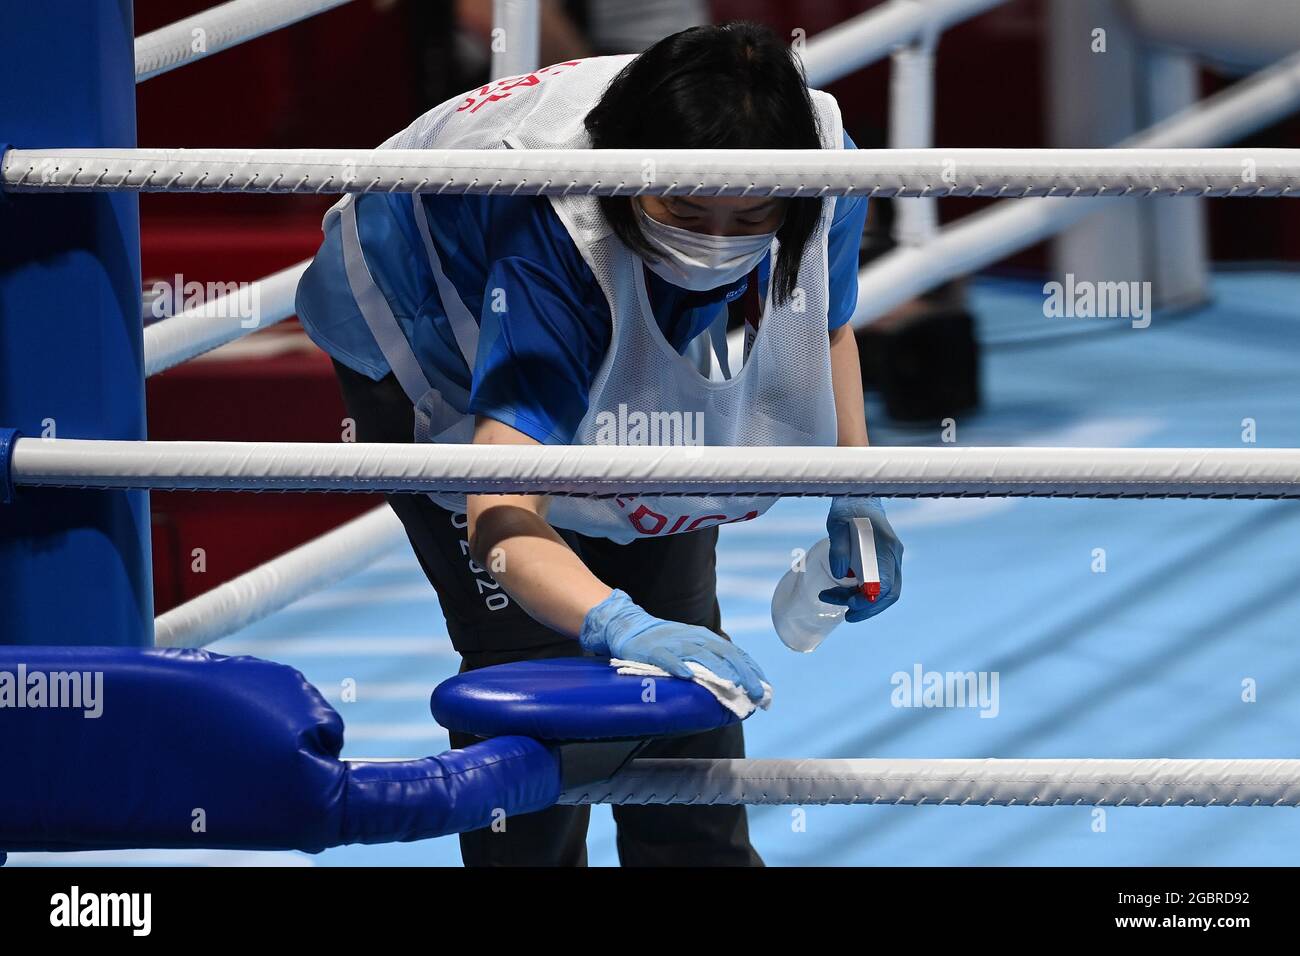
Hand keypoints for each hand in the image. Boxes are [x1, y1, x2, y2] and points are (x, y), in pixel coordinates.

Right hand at [579, 590, 767, 702]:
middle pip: (725, 654)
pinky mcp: (653, 651)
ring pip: (701, 656)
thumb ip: (710, 660)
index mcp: (706, 638)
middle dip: (743, 674)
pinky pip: (667, 659)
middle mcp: (694, 638)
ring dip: (719, 671)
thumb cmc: (665, 641)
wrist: (631, 627)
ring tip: (734, 686)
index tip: (765, 689)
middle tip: (756, 694)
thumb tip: (734, 683)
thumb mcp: (692, 646)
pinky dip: (678, 667)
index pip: (736, 653)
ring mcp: (674, 644)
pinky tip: (688, 677)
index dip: (752, 669)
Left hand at [819, 496, 902, 622]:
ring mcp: (892, 558)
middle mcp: (894, 555)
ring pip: (886, 591)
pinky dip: (865, 594)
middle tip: (846, 616)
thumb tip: (840, 573)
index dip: (869, 600)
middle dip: (868, 609)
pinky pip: (881, 584)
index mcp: (885, 548)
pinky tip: (846, 593)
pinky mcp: (886, 560)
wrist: (860, 496)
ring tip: (834, 599)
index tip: (849, 604)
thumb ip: (839, 548)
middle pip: (890, 593)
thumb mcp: (837, 525)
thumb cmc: (847, 509)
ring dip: (864, 602)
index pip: (885, 585)